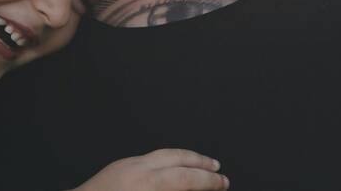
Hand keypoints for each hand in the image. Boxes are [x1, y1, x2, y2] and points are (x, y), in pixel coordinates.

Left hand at [73, 149, 228, 190]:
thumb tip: (192, 189)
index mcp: (147, 184)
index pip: (188, 177)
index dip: (209, 181)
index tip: (222, 183)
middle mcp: (138, 169)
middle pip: (179, 158)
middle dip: (202, 164)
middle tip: (218, 171)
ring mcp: (126, 164)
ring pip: (164, 153)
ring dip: (186, 157)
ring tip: (201, 163)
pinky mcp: (117, 166)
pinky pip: (149, 156)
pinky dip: (167, 159)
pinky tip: (170, 166)